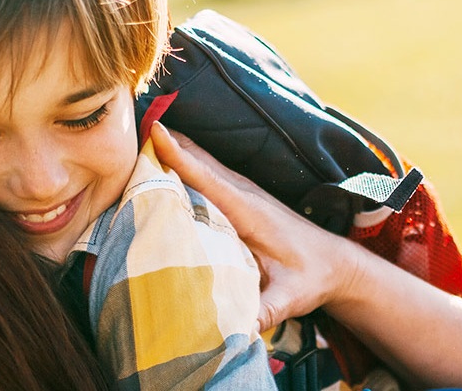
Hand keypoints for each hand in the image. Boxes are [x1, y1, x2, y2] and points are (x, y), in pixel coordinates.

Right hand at [149, 123, 370, 328]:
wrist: (336, 263)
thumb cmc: (312, 278)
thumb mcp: (290, 298)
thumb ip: (265, 310)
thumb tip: (237, 331)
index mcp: (251, 211)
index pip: (209, 178)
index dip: (180, 156)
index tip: (154, 131)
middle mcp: (244, 193)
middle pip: (198, 161)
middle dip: (164, 144)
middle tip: (125, 130)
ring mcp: (242, 192)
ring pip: (201, 162)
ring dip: (171, 148)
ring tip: (133, 137)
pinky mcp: (240, 196)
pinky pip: (205, 172)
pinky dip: (182, 159)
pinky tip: (161, 156)